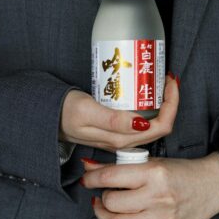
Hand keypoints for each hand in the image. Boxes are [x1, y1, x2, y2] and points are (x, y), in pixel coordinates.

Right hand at [60, 74, 178, 150]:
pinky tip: (141, 93)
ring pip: (150, 125)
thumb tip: (142, 123)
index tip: (169, 82)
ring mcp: (118, 137)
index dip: (171, 104)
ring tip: (156, 82)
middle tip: (165, 78)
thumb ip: (113, 120)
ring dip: (159, 104)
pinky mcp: (113, 131)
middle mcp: (123, 141)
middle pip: (160, 126)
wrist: (47, 118)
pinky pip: (138, 122)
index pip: (161, 127)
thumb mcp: (87, 112)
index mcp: (121, 138)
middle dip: (169, 102)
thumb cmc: (63, 113)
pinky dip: (146, 106)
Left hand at [81, 152, 218, 218]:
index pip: (111, 177)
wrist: (212, 185)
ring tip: (104, 208)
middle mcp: (157, 197)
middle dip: (100, 198)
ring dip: (104, 216)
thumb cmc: (182, 172)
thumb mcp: (151, 161)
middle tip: (102, 193)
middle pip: (112, 202)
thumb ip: (120, 165)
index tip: (87, 179)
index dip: (92, 178)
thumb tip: (89, 166)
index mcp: (153, 173)